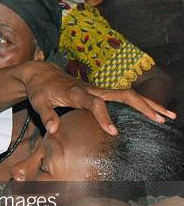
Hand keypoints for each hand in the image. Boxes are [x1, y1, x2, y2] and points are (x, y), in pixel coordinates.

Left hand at [19, 62, 174, 135]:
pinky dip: (140, 104)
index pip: (94, 104)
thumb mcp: (38, 102)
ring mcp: (98, 90)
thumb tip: (53, 130)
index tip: (113, 132)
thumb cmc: (40, 90)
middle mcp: (92, 89)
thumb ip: (46, 115)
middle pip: (122, 95)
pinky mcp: (100, 93)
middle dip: (142, 106)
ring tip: (168, 116)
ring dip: (148, 104)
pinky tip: (153, 113)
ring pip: (128, 95)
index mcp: (77, 93)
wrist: (41, 73)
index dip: (104, 117)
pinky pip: (124, 98)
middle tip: (162, 119)